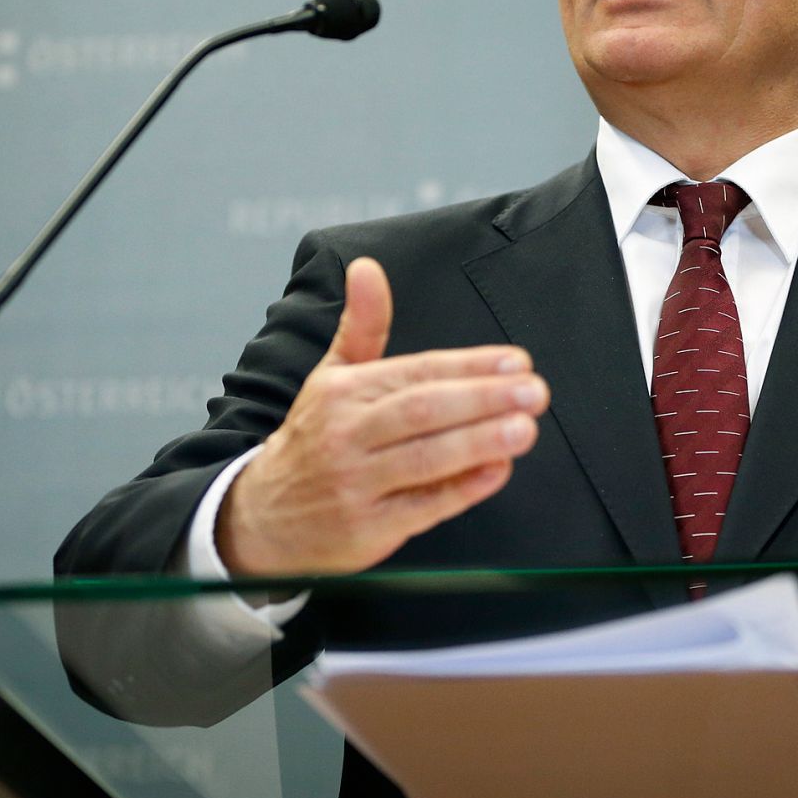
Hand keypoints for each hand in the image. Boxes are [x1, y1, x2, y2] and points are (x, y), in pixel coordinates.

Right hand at [216, 257, 548, 576]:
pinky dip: (463, 488)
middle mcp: (347, 434)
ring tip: (525, 428)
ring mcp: (356, 483)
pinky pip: (423, 507)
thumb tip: (368, 268)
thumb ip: (362, 325)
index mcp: (344, 393)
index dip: (470, 365)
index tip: (516, 361)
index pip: (417, 372)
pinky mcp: (367, 528)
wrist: (263, 516)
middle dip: (484, 398)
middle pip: (424, 410)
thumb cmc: (314, 440)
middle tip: (533, 392)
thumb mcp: (331, 377)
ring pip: (426, 457)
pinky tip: (497, 471)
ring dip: (481, 441)